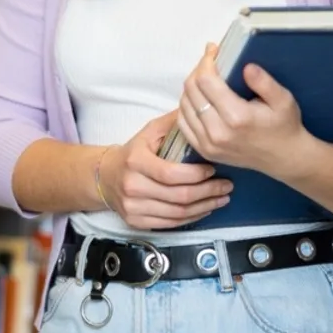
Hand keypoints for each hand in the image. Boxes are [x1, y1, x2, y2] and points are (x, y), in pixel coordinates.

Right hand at [97, 110, 232, 229]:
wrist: (105, 176)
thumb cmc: (134, 151)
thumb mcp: (150, 131)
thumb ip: (174, 122)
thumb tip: (199, 109)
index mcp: (136, 161)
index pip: (171, 173)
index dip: (196, 175)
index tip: (214, 169)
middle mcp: (132, 186)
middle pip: (178, 196)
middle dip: (208, 192)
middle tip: (227, 186)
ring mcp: (133, 207)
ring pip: (177, 213)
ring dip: (204, 207)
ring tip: (221, 198)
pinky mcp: (136, 221)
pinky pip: (170, 224)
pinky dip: (192, 218)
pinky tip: (205, 209)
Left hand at [176, 43, 306, 175]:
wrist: (283, 159)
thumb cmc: (284, 126)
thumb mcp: (284, 100)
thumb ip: (264, 82)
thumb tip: (246, 67)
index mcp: (237, 117)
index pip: (206, 81)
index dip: (206, 61)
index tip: (213, 51)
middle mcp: (217, 132)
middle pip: (191, 90)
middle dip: (198, 70)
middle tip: (210, 62)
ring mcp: (208, 143)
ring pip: (184, 104)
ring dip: (191, 87)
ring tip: (206, 78)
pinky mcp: (204, 150)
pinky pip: (183, 122)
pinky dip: (187, 105)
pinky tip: (200, 98)